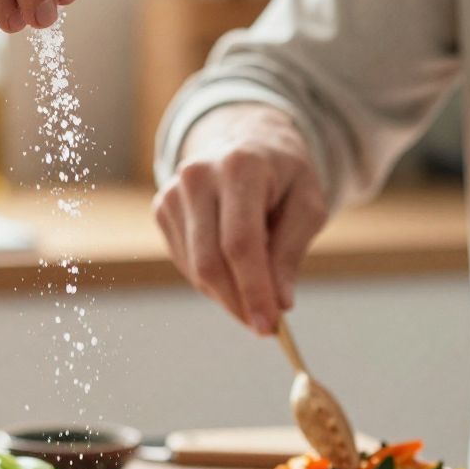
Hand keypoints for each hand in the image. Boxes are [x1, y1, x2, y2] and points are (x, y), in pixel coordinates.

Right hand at [154, 105, 326, 332]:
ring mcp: (174, 191)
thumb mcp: (307, 205)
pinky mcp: (162, 208)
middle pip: (211, 261)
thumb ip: (292, 252)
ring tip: (256, 290)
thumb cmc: (284, 177)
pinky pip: (186, 262)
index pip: (241, 243)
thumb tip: (279, 303)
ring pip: (196, 268)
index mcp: (241, 166)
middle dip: (238, 302)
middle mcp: (198, 175)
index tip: (268, 326)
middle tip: (264, 326)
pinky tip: (234, 269)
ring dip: (227, 294)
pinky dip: (212, 280)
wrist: (247, 142)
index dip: (253, 290)